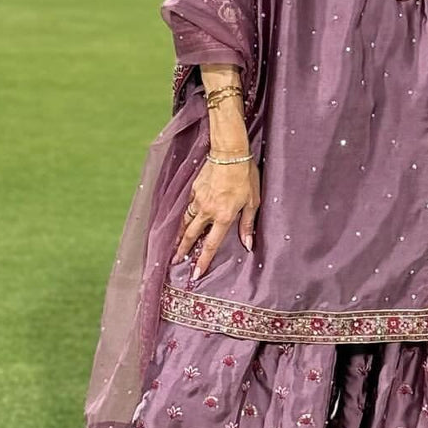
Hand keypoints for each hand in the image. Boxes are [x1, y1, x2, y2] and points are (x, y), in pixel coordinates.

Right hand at [171, 157, 259, 281]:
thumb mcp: (253, 202)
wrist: (229, 152)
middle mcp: (208, 211)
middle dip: (182, 250)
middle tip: (175, 262)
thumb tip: (248, 244)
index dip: (203, 261)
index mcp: (223, 217)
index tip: (195, 274)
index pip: (210, 245)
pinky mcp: (194, 189)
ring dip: (180, 235)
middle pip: (191, 235)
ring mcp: (198, 200)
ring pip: (186, 221)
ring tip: (174, 245)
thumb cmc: (246, 176)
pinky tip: (185, 219)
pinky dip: (186, 215)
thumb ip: (247, 224)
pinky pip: (188, 206)